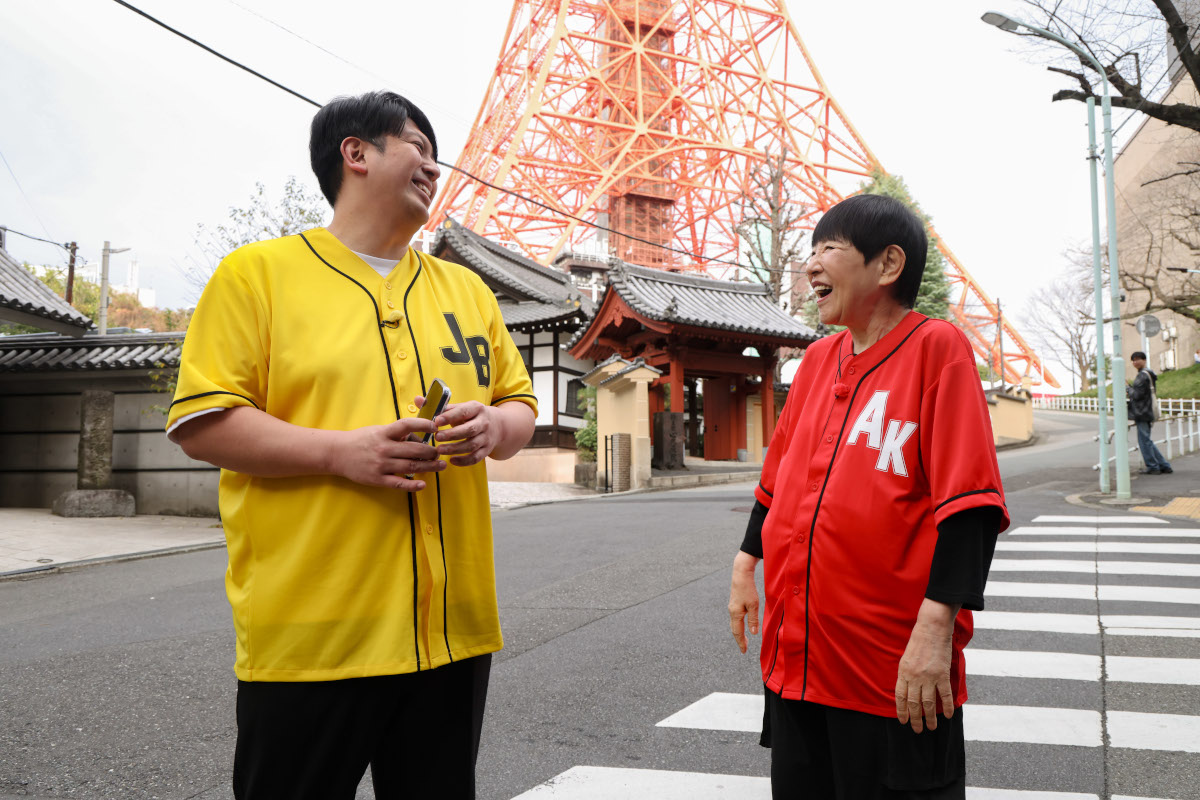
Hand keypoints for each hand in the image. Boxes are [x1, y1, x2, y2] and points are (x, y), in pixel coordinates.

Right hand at [328, 417, 443, 490]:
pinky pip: (399, 483)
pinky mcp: (377, 479)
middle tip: (440, 452)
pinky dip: (412, 485)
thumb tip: (419, 436)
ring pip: (411, 466)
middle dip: (431, 452)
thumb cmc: (361, 440)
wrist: (337, 454)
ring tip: (441, 466)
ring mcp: (381, 465)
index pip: (406, 425)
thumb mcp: (378, 431)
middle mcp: (384, 448)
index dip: (423, 424)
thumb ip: (397, 433)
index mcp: (384, 433)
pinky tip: (423, 484)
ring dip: (429, 467)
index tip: (436, 426)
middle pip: (414, 450)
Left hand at [426, 399, 502, 466]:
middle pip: (469, 430)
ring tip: (440, 450)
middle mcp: (484, 422)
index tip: (436, 421)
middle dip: (452, 434)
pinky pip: (476, 457)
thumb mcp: (459, 408)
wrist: (497, 426)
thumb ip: (439, 406)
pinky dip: (464, 461)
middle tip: (437, 437)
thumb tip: (418, 400)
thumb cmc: (470, 416)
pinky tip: (452, 460)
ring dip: (455, 449)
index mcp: (476, 408)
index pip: (464, 411)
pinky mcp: (487, 450)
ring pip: (472, 445)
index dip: (450, 416)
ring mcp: (486, 437)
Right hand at [728, 551, 760, 653]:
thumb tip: (753, 633)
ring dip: (739, 633)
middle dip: (739, 639)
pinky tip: (742, 625)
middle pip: (734, 630)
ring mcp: (732, 607)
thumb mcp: (754, 605)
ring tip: (744, 640)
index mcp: (736, 614)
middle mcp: (732, 612)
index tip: (744, 651)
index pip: (738, 632)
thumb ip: (753, 620)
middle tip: (744, 649)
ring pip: (734, 624)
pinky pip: (735, 618)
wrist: (740, 574)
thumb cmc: (748, 589)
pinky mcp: (734, 603)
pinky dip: (738, 625)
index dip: (741, 642)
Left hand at [895, 599, 958, 732]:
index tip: (903, 721)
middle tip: (917, 730)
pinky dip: (947, 706)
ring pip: (928, 703)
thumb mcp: (905, 658)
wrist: (931, 628)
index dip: (901, 711)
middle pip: (914, 703)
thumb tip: (906, 690)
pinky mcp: (942, 674)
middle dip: (915, 719)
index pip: (900, 697)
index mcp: (903, 672)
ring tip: (931, 728)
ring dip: (930, 718)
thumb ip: (906, 674)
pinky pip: (944, 695)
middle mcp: (914, 677)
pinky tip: (948, 715)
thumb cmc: (918, 641)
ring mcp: (928, 677)